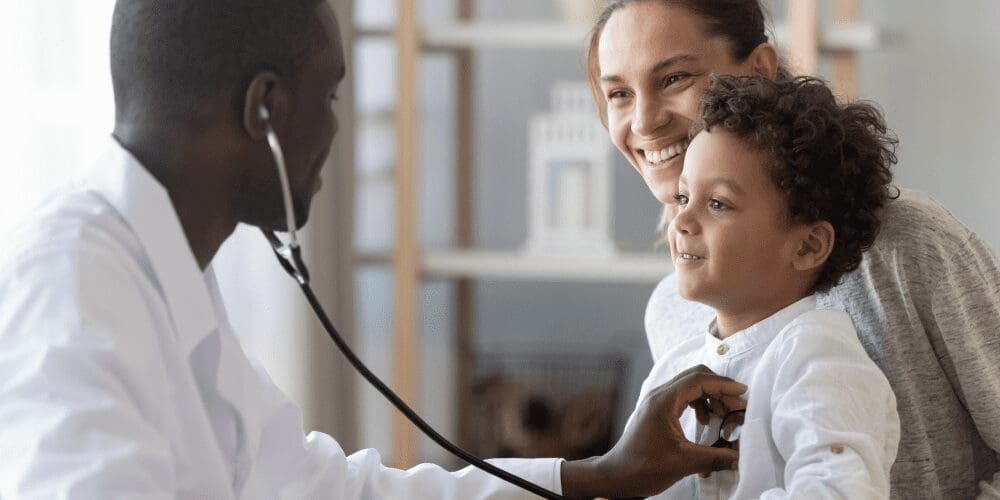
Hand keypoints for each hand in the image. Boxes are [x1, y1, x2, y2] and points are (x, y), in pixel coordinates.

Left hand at [561, 365, 746, 498]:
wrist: (618, 475)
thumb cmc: (643, 467)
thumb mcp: (683, 463)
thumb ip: (714, 458)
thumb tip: (740, 457)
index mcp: (663, 401)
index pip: (698, 380)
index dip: (723, 384)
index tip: (742, 393)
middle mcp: (659, 395)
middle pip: (695, 377)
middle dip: (719, 389)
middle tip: (736, 407)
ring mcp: (657, 401)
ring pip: (690, 386)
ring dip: (710, 397)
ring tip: (723, 417)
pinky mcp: (657, 409)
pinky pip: (683, 397)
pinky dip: (699, 404)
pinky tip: (705, 422)